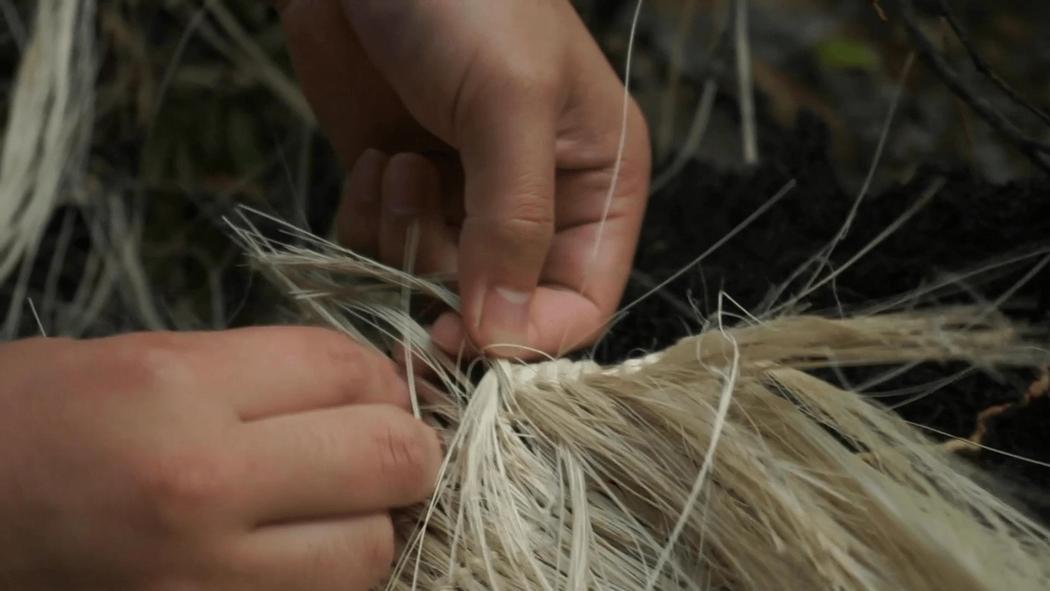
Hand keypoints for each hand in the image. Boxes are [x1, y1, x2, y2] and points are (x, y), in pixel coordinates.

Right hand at [0, 329, 440, 589]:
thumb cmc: (27, 426)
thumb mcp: (135, 362)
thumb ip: (256, 374)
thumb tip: (363, 388)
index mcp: (178, 389)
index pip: (346, 371)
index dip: (378, 376)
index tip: (372, 390)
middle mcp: (201, 482)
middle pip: (387, 457)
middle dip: (403, 449)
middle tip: (379, 449)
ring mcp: (203, 579)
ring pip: (369, 552)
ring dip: (368, 527)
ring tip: (332, 512)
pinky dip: (324, 581)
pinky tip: (293, 557)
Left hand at [277, 0, 650, 357]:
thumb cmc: (465, 1)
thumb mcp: (510, 102)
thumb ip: (514, 223)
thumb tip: (502, 336)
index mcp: (597, 185)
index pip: (582, 302)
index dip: (529, 334)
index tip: (466, 334)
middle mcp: (536, 205)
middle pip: (502, 306)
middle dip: (452, 284)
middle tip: (419, 231)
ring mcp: (462, 201)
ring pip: (433, 285)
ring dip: (404, 240)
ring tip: (399, 165)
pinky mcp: (399, 190)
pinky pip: (381, 252)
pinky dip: (367, 222)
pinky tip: (372, 161)